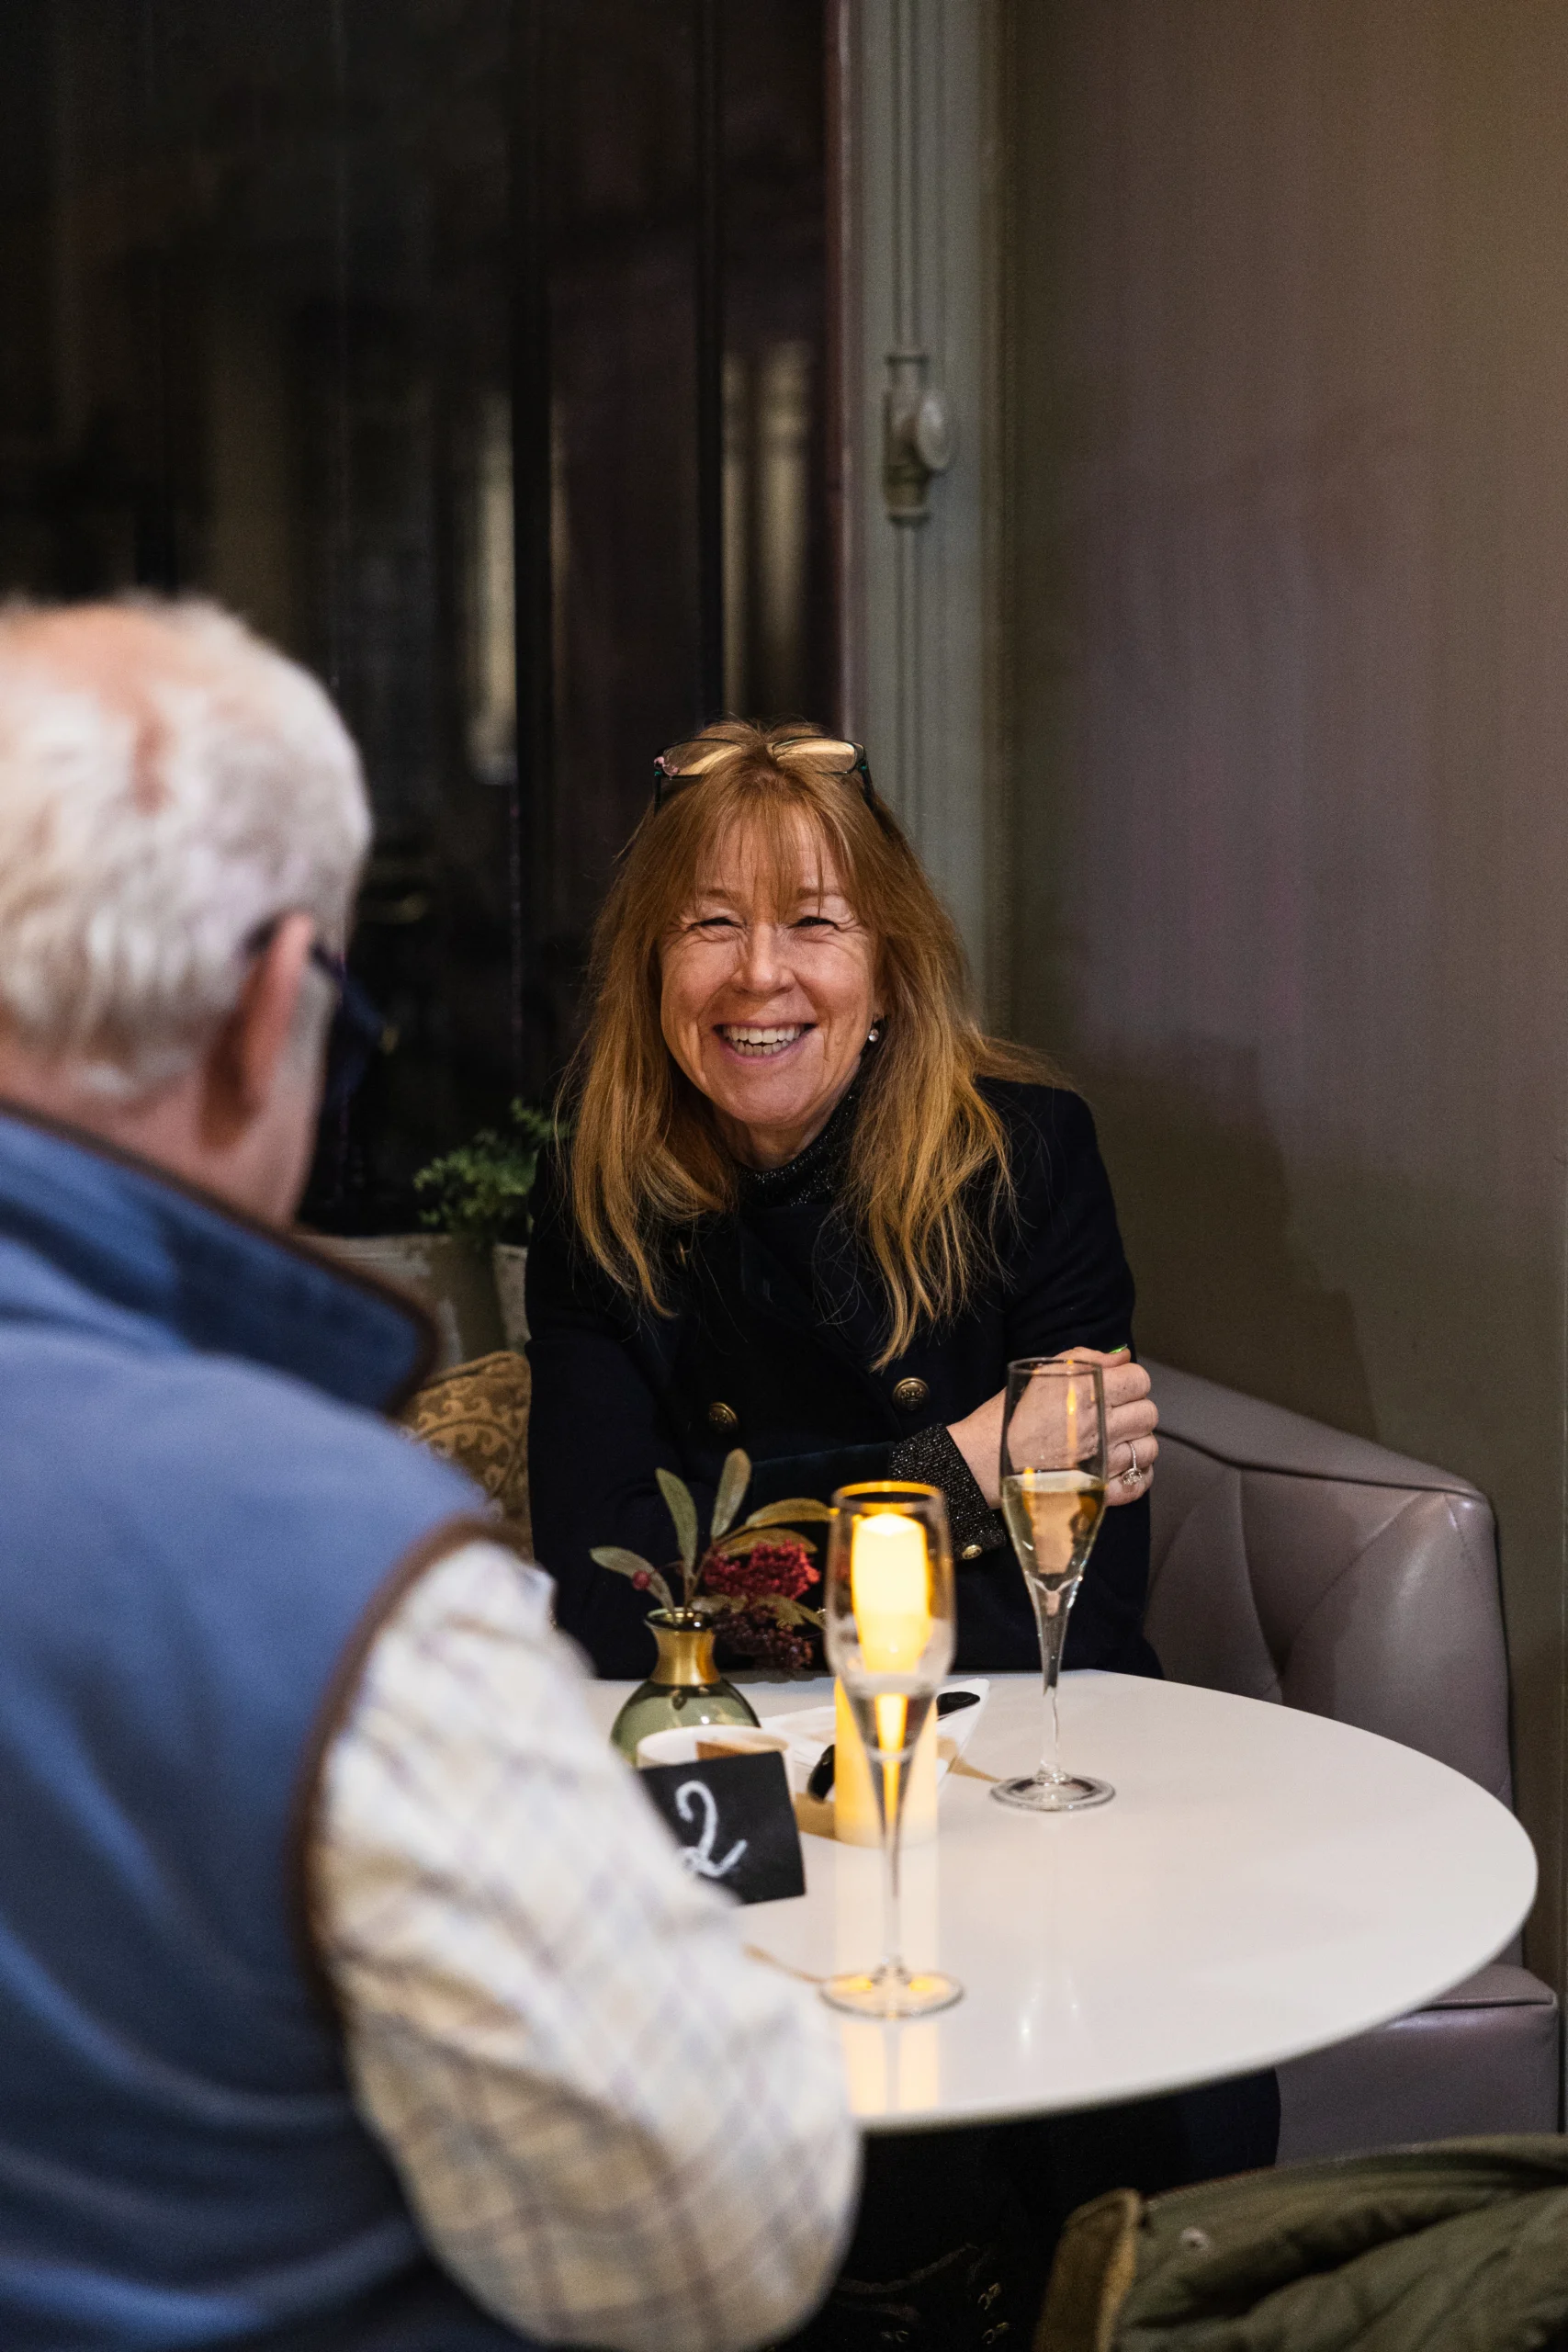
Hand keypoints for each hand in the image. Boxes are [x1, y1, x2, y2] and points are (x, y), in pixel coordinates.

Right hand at [947, 1348, 1158, 1508]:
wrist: (986, 1458)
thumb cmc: (1010, 1414)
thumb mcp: (1042, 1372)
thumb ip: (1086, 1359)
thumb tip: (1122, 1356)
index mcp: (1089, 1392)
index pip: (1139, 1379)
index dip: (1131, 1381)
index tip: (1118, 1387)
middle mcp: (1101, 1425)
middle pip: (1148, 1413)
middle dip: (1136, 1409)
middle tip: (1116, 1413)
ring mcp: (1103, 1460)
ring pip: (1148, 1448)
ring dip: (1137, 1443)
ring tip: (1117, 1441)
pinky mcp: (1098, 1488)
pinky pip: (1138, 1484)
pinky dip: (1138, 1476)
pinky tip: (1125, 1467)